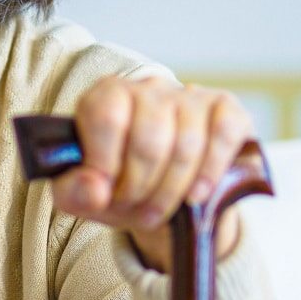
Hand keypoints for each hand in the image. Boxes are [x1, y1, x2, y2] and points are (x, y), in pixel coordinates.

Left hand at [51, 76, 253, 271]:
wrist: (165, 193)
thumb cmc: (118, 187)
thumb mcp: (85, 195)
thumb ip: (74, 192)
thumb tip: (93, 191)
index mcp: (106, 96)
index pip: (106, 118)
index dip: (105, 164)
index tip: (104, 195)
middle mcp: (148, 88)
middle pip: (148, 139)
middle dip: (140, 187)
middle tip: (135, 212)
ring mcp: (190, 96)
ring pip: (186, 144)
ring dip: (171, 191)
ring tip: (158, 212)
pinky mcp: (226, 109)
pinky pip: (223, 136)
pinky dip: (209, 172)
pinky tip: (196, 196)